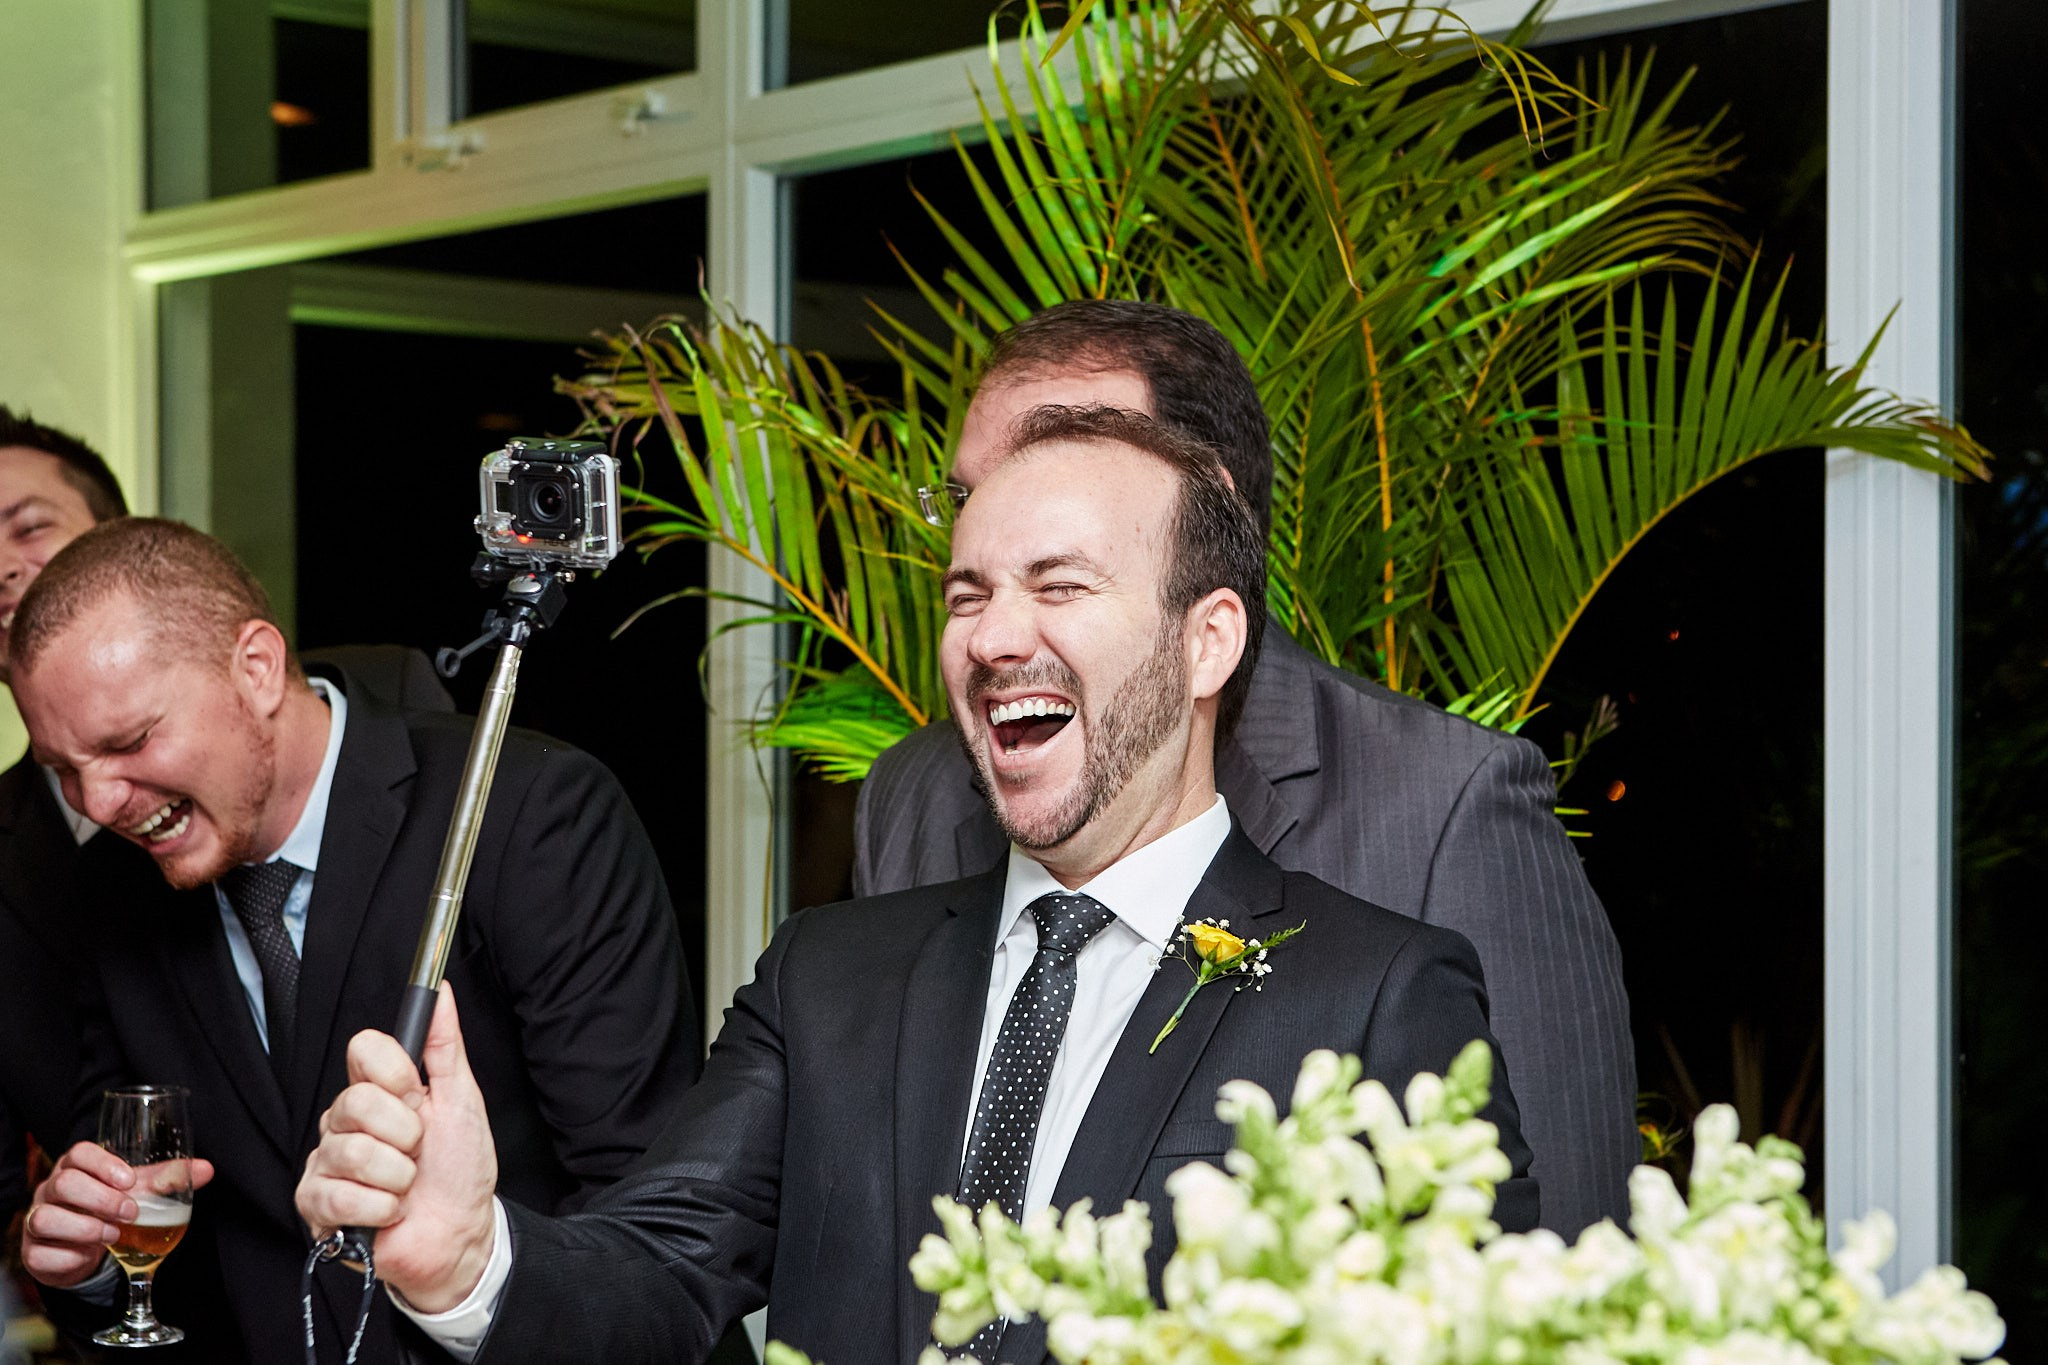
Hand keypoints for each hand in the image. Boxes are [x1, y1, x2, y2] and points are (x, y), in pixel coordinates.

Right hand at [23, 1143, 215, 1288]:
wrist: (85, 1250)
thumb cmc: (110, 1209)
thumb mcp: (138, 1192)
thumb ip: (167, 1179)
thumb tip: (206, 1169)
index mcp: (77, 1168)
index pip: (79, 1152)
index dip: (103, 1163)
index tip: (129, 1180)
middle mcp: (51, 1190)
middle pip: (64, 1183)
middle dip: (101, 1199)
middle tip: (130, 1212)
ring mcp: (38, 1221)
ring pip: (45, 1218)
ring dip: (85, 1228)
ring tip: (113, 1235)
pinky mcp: (34, 1253)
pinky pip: (41, 1255)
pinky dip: (71, 1256)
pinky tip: (91, 1255)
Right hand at [296, 983, 498, 1313]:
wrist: (459, 1235)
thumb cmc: (460, 1169)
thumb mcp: (461, 1100)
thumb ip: (445, 1046)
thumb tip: (442, 991)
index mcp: (378, 1092)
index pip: (363, 1048)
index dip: (395, 1073)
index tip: (417, 1095)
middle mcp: (345, 1122)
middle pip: (356, 1100)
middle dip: (405, 1133)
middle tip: (417, 1151)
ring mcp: (326, 1162)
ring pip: (351, 1152)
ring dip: (397, 1177)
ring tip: (407, 1187)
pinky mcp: (316, 1204)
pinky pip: (339, 1195)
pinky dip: (380, 1208)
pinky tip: (388, 1213)